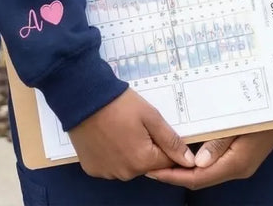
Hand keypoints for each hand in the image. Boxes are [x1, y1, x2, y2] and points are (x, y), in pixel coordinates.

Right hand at [68, 89, 194, 180]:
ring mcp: (107, 173)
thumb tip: (189, 161)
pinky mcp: (93, 169)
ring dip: (129, 152)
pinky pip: (110, 165)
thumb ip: (170, 141)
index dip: (165, 144)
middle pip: (146, 164)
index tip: (155, 129)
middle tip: (136, 125)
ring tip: (120, 128)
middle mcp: (125, 173)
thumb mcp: (150, 116)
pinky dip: (112, 154)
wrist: (84, 98)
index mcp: (142, 161)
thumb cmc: (119, 104)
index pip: (166, 161)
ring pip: (128, 165)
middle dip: (146, 147)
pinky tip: (107, 136)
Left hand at [147, 129, 272, 188]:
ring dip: (185, 169)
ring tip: (164, 160)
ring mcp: (239, 165)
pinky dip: (197, 163)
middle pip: (201, 179)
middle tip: (152, 166)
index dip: (175, 176)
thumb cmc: (263, 116)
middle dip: (176, 174)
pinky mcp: (240, 158)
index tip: (154, 171)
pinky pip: (214, 166)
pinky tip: (185, 153)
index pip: (199, 178)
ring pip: (207, 174)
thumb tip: (196, 163)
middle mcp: (236, 169)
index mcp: (235, 164)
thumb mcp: (239, 125)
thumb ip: (218, 143)